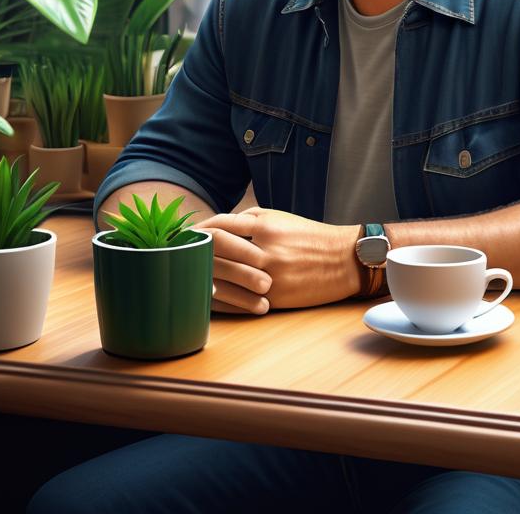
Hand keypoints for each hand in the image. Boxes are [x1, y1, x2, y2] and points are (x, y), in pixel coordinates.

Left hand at [199, 207, 361, 309]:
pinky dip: (218, 299)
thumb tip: (218, 226)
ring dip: (200, 276)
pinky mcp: (275, 298)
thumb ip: (250, 219)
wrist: (345, 260)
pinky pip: (237, 301)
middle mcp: (265, 249)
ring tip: (185, 277)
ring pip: (222, 277)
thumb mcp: (281, 218)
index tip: (183, 236)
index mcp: (265, 225)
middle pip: (215, 250)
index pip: (219, 225)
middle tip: (175, 256)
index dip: (197, 230)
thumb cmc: (310, 237)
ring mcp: (269, 275)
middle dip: (192, 253)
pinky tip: (205, 297)